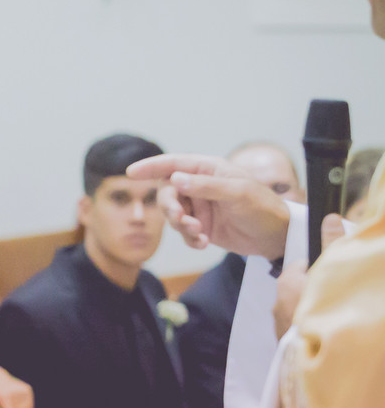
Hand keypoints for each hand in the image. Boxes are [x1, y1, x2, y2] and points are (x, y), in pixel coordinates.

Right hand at [126, 154, 290, 257]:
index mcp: (208, 170)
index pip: (173, 164)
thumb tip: (175, 179)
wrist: (277, 237)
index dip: (151, 166)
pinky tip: (202, 243)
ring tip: (197, 234)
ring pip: (173, 214)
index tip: (130, 173)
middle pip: (168, 192)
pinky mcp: (202, 226)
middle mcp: (200, 186)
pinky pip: (183, 232)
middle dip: (170, 207)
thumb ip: (205, 186)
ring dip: (180, 225)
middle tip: (181, 219)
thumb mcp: (236, 193)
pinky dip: (188, 238)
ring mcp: (200, 207)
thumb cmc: (263, 207)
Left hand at [273, 213, 345, 338]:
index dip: (320, 265)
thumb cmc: (324, 307)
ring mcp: (279, 323)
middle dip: (316, 288)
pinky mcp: (284, 343)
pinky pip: (298, 328)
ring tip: (334, 316)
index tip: (336, 272)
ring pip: (299, 308)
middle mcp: (278, 301)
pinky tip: (326, 332)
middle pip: (300, 286)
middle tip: (338, 294)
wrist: (316, 356)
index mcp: (287, 281)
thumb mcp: (330, 270)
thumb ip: (332, 244)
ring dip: (313, 310)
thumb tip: (329, 217)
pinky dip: (309, 327)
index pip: (302, 264)